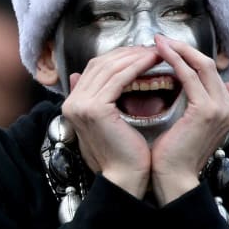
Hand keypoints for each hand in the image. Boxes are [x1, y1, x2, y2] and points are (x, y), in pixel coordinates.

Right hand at [61, 46, 158, 197]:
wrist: (124, 179)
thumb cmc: (121, 155)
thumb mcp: (105, 122)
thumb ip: (94, 99)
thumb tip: (77, 75)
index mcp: (72, 105)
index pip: (94, 69)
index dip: (118, 57)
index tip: (141, 53)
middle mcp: (72, 103)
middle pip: (100, 64)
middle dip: (127, 53)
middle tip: (151, 49)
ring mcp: (81, 105)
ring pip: (110, 68)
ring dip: (135, 56)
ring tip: (156, 53)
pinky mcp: (96, 109)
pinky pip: (119, 79)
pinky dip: (137, 66)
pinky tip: (152, 62)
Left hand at [148, 35, 228, 204]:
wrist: (175, 180)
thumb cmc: (175, 158)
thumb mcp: (192, 126)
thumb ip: (203, 105)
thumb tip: (213, 86)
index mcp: (226, 110)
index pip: (210, 73)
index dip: (188, 57)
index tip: (167, 49)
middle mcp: (228, 107)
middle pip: (208, 64)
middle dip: (183, 48)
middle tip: (160, 39)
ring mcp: (220, 108)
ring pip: (201, 65)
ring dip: (178, 50)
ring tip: (157, 42)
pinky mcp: (206, 110)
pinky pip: (189, 77)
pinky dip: (174, 62)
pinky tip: (159, 54)